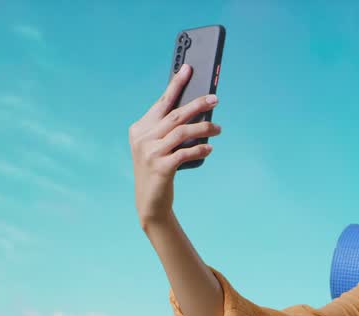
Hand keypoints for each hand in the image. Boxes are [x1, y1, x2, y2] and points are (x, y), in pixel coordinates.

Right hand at [129, 63, 223, 226]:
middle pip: (175, 115)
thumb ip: (171, 130)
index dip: (176, 85)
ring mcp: (149, 152)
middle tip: (215, 98)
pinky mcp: (160, 168)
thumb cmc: (159, 170)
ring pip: (182, 132)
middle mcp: (142, 137)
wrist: (150, 202)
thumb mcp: (159, 147)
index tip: (188, 69)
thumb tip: (198, 112)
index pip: (162, 103)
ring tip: (219, 129)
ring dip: (204, 128)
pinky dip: (199, 149)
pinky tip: (209, 149)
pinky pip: (184, 153)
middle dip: (197, 104)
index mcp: (139, 128)